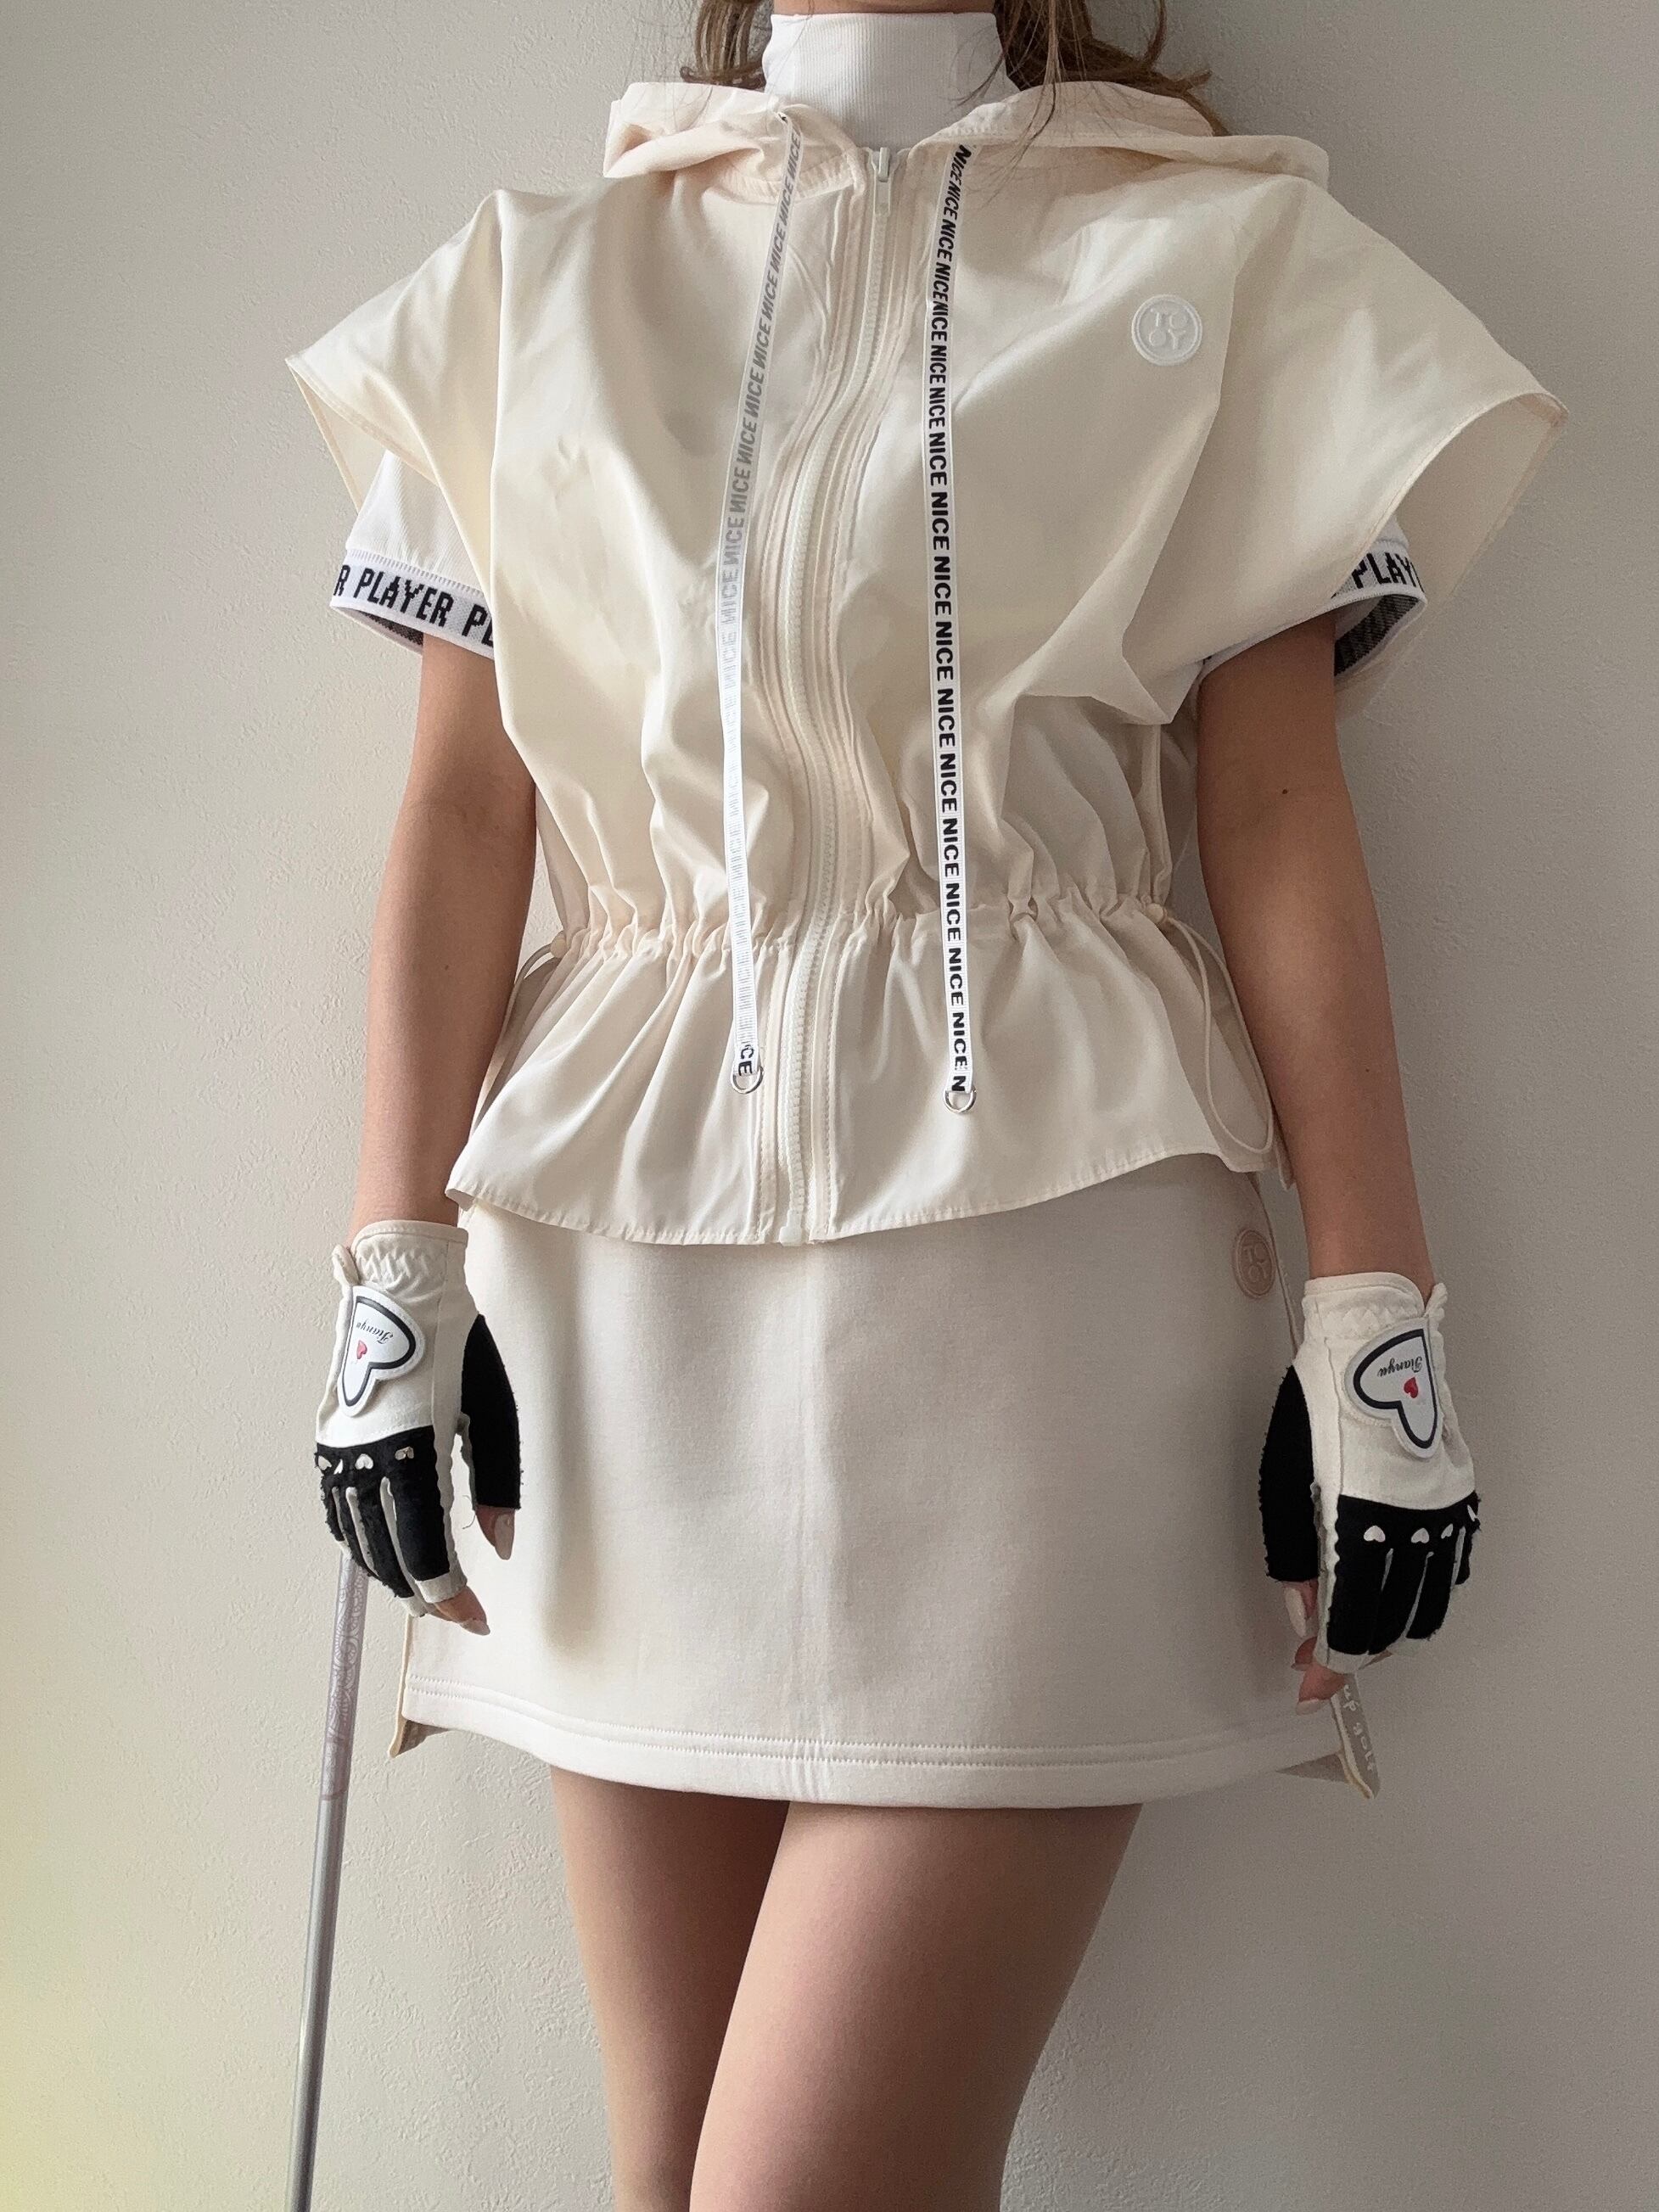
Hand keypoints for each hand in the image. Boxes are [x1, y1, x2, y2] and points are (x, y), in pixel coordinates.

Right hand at [314, 1219, 520, 1627]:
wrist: (400, 1287)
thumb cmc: (456, 1342)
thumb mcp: (493, 1408)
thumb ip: (497, 1480)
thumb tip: (499, 1545)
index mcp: (410, 1452)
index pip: (424, 1550)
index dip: (449, 1595)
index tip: (477, 1618)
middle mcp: (364, 1460)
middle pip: (386, 1556)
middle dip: (422, 1594)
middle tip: (457, 1611)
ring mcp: (339, 1453)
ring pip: (356, 1540)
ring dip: (390, 1573)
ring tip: (425, 1591)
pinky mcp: (330, 1443)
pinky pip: (337, 1511)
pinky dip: (359, 1542)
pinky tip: (382, 1550)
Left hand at [1258, 1271, 1478, 1697]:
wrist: (1378, 1345)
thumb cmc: (1322, 1401)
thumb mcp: (1285, 1477)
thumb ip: (1294, 1554)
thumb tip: (1302, 1615)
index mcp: (1364, 1526)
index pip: (1350, 1626)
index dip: (1328, 1668)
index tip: (1307, 1687)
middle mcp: (1414, 1530)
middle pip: (1391, 1628)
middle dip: (1353, 1654)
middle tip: (1317, 1657)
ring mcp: (1444, 1517)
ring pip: (1426, 1608)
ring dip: (1388, 1631)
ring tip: (1351, 1631)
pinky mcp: (1460, 1501)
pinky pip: (1449, 1571)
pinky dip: (1423, 1596)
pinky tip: (1395, 1592)